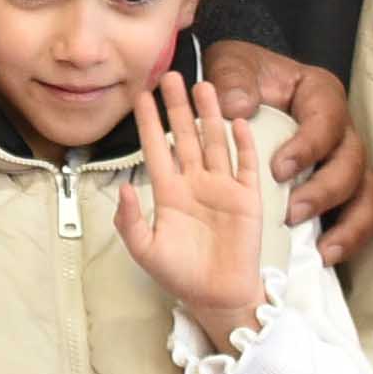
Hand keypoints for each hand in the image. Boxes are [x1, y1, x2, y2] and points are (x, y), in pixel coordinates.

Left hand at [110, 69, 278, 346]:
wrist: (218, 297)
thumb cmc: (179, 275)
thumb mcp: (145, 250)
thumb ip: (131, 221)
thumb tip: (125, 189)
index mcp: (168, 193)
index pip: (156, 149)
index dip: (148, 123)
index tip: (140, 96)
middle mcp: (195, 183)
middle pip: (185, 136)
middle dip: (177, 107)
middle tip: (170, 75)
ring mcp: (222, 188)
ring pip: (215, 142)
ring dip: (210, 115)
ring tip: (204, 86)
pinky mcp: (247, 199)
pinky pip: (245, 166)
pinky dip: (243, 144)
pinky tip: (237, 122)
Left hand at [202, 39, 372, 262]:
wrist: (242, 92)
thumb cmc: (241, 79)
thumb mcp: (232, 66)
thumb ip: (233, 80)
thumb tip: (237, 108)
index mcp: (320, 96)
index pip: (327, 121)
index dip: (308, 147)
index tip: (279, 169)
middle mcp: (342, 129)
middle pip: (353, 162)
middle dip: (326, 191)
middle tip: (292, 213)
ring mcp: (345, 162)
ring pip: (366, 194)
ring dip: (349, 224)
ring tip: (323, 250)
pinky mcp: (339, 190)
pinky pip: (358, 216)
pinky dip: (348, 239)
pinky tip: (325, 257)